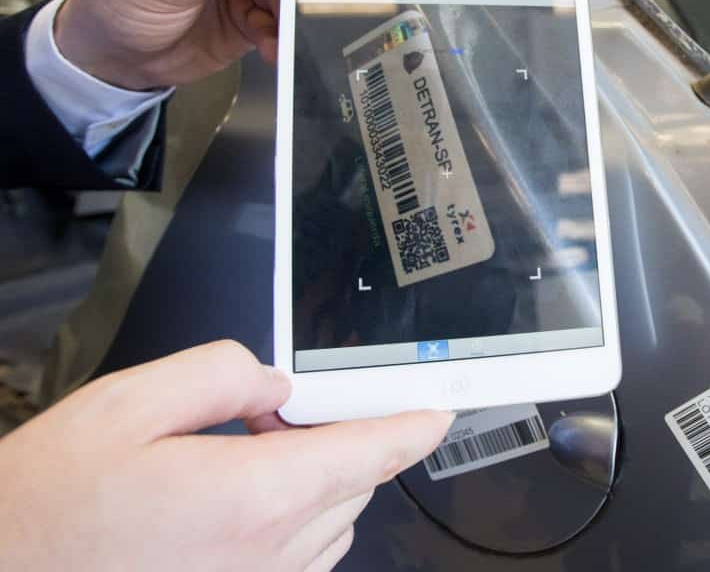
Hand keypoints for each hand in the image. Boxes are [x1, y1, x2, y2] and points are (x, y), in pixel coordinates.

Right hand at [0, 340, 451, 570]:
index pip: (368, 455)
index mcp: (251, 498)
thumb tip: (275, 382)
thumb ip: (220, 374)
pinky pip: (304, 561)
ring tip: (243, 458)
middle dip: (339, 438)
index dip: (413, 426)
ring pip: (334, 523)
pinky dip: (297, 521)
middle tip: (277, 414)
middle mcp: (267, 557)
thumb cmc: (51, 505)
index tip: (439, 409)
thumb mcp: (127, 405)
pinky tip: (238, 502)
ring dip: (316, 481)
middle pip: (355, 484)